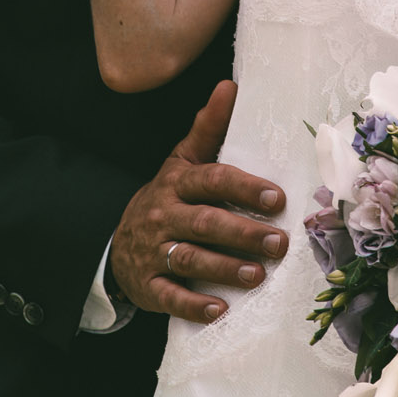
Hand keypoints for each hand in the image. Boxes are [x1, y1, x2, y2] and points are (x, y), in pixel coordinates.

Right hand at [109, 80, 288, 322]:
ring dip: (224, 269)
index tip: (277, 198)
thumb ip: (208, 127)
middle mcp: (165, 215)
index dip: (244, 188)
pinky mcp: (148, 286)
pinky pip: (169, 298)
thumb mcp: (182, 160)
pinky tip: (220, 310)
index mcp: (177, 182)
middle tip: (279, 242)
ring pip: (189, 260)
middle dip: (243, 232)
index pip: (212, 180)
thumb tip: (230, 86)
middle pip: (205, 223)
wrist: (117, 241)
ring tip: (257, 274)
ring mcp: (154, 252)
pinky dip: (194, 306)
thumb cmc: (167, 197)